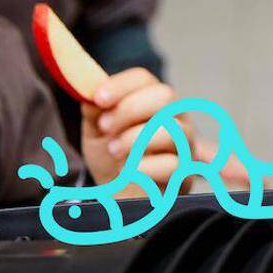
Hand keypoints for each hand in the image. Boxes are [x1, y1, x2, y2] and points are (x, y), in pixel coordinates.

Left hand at [81, 68, 191, 195]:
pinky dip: (146, 166)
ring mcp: (183, 146)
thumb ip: (94, 110)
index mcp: (151, 101)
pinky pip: (173, 164)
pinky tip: (129, 171)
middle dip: (130, 109)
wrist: (119, 194)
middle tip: (105, 127)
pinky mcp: (184, 174)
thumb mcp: (96, 132)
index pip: (143, 79)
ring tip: (114, 150)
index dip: (120, 85)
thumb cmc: (112, 157)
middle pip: (165, 96)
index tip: (98, 98)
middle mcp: (174, 118)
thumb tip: (88, 91)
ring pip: (173, 129)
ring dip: (136, 138)